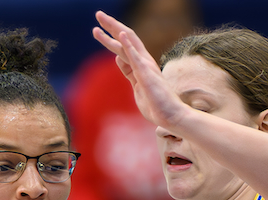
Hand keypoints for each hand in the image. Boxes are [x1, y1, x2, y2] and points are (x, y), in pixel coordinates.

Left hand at [93, 11, 186, 130]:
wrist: (170, 117)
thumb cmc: (156, 105)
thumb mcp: (136, 85)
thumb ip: (128, 71)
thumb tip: (118, 58)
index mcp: (141, 65)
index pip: (124, 46)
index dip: (111, 37)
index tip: (97, 30)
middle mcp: (144, 61)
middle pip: (126, 38)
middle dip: (111, 25)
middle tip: (98, 14)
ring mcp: (145, 66)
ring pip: (128, 43)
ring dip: (114, 29)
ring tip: (101, 18)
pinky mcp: (146, 74)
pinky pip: (135, 57)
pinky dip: (127, 44)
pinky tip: (120, 34)